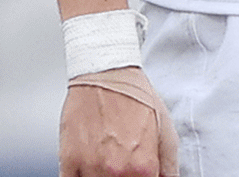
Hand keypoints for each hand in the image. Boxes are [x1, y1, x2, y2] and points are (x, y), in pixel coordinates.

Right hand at [59, 67, 179, 176]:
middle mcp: (116, 171)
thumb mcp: (166, 131)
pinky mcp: (69, 162)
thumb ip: (169, 168)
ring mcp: (90, 167)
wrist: (106, 72)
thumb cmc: (135, 96)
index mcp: (143, 167)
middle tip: (122, 167)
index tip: (140, 175)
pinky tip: (90, 169)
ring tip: (107, 163)